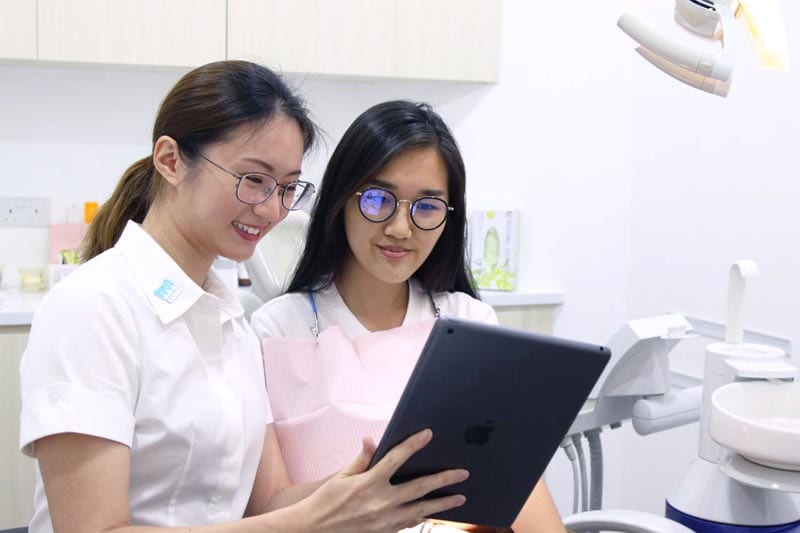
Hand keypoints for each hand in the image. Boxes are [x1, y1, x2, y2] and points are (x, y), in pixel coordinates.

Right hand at [297, 429, 468, 532]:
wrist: (314, 531)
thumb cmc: (326, 501)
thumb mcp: (341, 477)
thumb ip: (362, 459)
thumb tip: (372, 440)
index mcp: (367, 483)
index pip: (396, 459)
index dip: (413, 445)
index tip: (428, 434)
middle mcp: (380, 503)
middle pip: (419, 488)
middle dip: (443, 479)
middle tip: (462, 473)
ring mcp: (385, 521)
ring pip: (421, 510)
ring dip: (442, 503)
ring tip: (460, 497)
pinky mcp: (385, 532)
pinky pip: (410, 523)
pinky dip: (424, 516)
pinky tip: (434, 511)